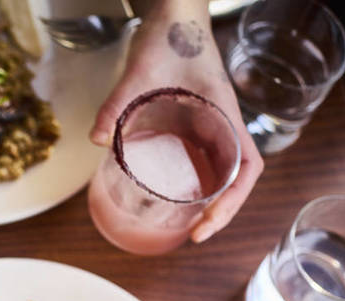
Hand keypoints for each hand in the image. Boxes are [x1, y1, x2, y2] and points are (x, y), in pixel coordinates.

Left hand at [90, 2, 262, 242]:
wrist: (172, 12)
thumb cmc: (168, 37)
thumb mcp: (140, 72)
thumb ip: (117, 105)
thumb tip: (98, 140)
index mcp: (223, 115)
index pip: (247, 168)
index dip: (233, 201)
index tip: (207, 224)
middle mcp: (222, 123)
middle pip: (236, 178)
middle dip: (221, 210)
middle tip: (194, 235)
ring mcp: (209, 123)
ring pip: (220, 170)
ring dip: (209, 199)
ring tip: (185, 225)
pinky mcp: (192, 120)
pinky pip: (199, 156)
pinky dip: (192, 179)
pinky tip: (170, 193)